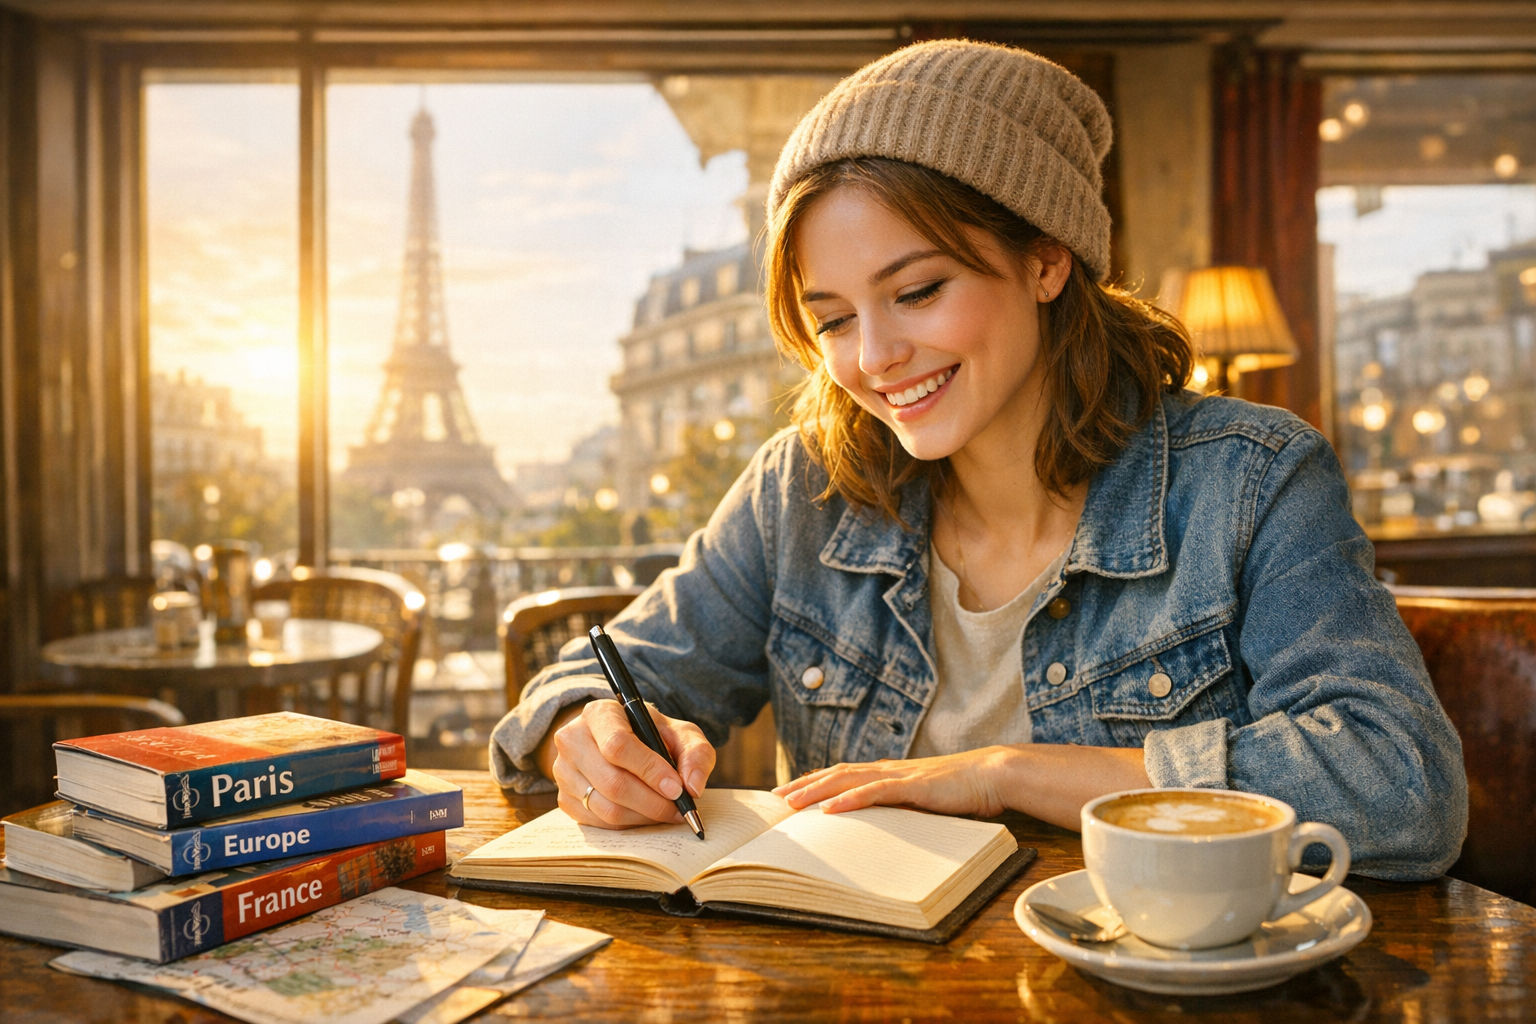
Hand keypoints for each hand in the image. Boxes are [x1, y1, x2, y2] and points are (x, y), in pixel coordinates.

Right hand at [546, 698, 715, 829]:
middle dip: (652, 802)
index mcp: (599, 714)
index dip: (650, 770)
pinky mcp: (564, 798)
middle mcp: (572, 740)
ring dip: (643, 817)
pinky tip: (645, 815)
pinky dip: (629, 825)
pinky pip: (599, 823)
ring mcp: (563, 771)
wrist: (615, 742)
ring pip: (606, 808)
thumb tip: (693, 787)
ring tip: (666, 812)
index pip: (618, 746)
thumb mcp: (679, 732)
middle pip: (612, 782)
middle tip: (678, 809)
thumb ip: (695, 753)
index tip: (677, 789)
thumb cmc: (649, 736)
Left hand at [772, 747, 1016, 818]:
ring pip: (848, 780)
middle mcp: (889, 770)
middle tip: (776, 798)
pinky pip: (875, 792)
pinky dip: (849, 799)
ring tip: (791, 802)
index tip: (790, 792)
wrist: (992, 775)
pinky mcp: (913, 787)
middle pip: (837, 774)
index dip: (816, 782)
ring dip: (817, 791)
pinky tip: (830, 809)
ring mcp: (899, 776)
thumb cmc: (963, 790)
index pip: (845, 774)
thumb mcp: (926, 801)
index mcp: (891, 773)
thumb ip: (903, 807)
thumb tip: (883, 824)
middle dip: (804, 785)